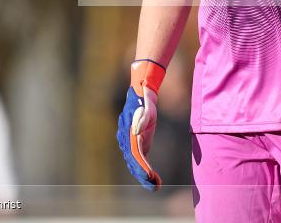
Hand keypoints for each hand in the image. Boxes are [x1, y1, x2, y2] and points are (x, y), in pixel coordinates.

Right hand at [116, 59, 165, 190]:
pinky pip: (137, 160)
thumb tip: (137, 131)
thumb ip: (144, 117)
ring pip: (134, 163)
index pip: (134, 153)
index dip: (141, 165)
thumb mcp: (147, 106)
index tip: (150, 175)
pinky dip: (145, 170)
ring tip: (155, 187)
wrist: (140, 93)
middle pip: (133, 162)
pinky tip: (153, 179)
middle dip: (143, 176)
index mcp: (128, 132)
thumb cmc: (145, 100)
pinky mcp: (134, 143)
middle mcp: (125, 139)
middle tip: (154, 187)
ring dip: (144, 176)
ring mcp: (128, 142)